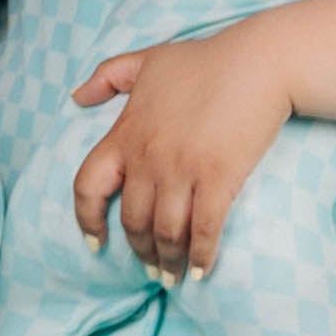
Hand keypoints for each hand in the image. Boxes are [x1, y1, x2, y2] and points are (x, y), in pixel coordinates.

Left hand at [70, 26, 294, 282]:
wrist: (260, 60)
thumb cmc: (206, 60)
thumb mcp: (147, 60)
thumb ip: (107, 76)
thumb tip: (76, 97)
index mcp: (125, 133)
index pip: (88, 187)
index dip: (87, 220)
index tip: (95, 243)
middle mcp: (148, 157)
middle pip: (132, 220)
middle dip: (139, 250)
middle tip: (151, 267)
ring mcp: (182, 169)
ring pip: (165, 231)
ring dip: (168, 260)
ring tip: (174, 276)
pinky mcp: (219, 177)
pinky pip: (203, 229)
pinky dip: (201, 255)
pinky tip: (202, 270)